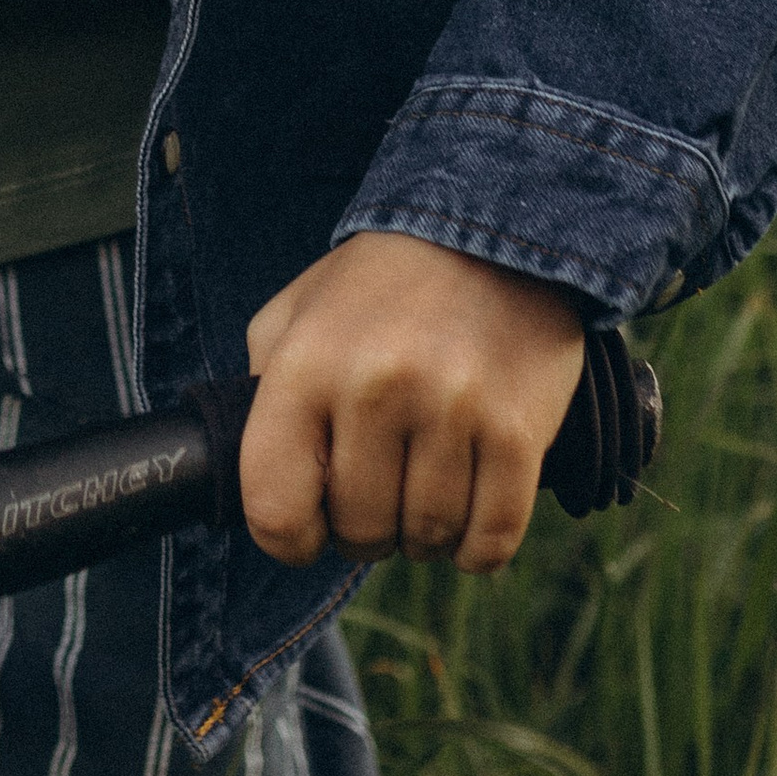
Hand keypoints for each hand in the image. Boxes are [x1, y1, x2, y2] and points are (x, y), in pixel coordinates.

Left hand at [240, 230, 584, 572]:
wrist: (492, 230)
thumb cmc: (382, 286)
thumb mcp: (298, 312)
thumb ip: (262, 391)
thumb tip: (260, 479)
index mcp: (307, 363)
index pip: (274, 507)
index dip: (289, 540)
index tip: (310, 526)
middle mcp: (376, 387)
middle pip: (360, 531)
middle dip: (366, 528)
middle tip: (381, 488)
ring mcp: (451, 410)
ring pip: (428, 539)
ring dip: (426, 533)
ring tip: (427, 484)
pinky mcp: (516, 432)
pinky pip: (492, 542)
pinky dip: (479, 544)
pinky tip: (472, 504)